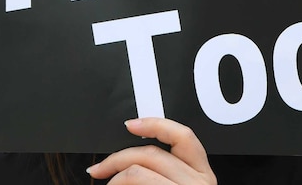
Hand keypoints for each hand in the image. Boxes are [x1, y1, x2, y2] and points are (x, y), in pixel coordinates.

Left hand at [87, 118, 216, 183]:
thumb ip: (168, 170)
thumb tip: (135, 152)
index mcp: (203, 174)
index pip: (184, 136)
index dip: (156, 124)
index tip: (130, 123)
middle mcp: (199, 182)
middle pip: (152, 154)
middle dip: (118, 158)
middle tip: (98, 169)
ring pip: (137, 171)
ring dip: (114, 177)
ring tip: (106, 184)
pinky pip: (136, 184)